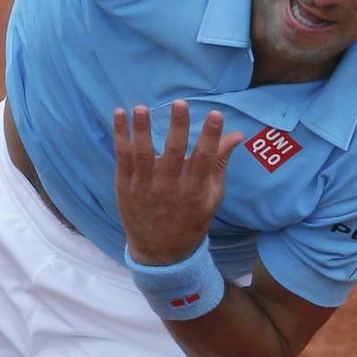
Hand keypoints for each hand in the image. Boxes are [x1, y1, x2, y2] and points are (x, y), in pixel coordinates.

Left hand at [112, 100, 245, 264]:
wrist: (160, 253)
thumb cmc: (191, 221)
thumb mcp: (212, 197)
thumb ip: (220, 162)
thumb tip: (237, 134)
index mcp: (194, 190)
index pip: (204, 159)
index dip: (210, 136)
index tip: (215, 114)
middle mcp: (169, 188)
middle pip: (173, 153)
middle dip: (177, 127)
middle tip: (179, 103)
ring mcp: (144, 187)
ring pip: (143, 154)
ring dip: (142, 129)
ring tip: (142, 108)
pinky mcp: (125, 186)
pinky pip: (122, 157)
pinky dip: (120, 136)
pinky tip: (119, 115)